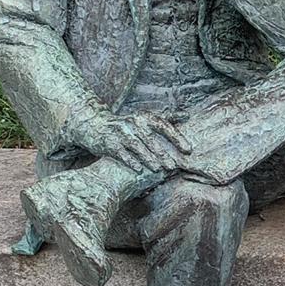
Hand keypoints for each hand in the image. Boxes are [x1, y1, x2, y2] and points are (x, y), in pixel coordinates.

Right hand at [66, 105, 191, 173]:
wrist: (95, 125)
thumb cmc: (128, 125)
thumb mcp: (146, 118)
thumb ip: (167, 117)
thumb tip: (187, 115)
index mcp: (145, 117)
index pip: (164, 126)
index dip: (177, 138)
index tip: (188, 150)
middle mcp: (133, 122)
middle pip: (151, 139)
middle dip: (163, 153)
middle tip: (174, 166)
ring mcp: (120, 132)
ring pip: (136, 146)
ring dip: (148, 158)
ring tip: (159, 169)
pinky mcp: (109, 142)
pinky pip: (121, 153)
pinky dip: (130, 161)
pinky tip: (139, 170)